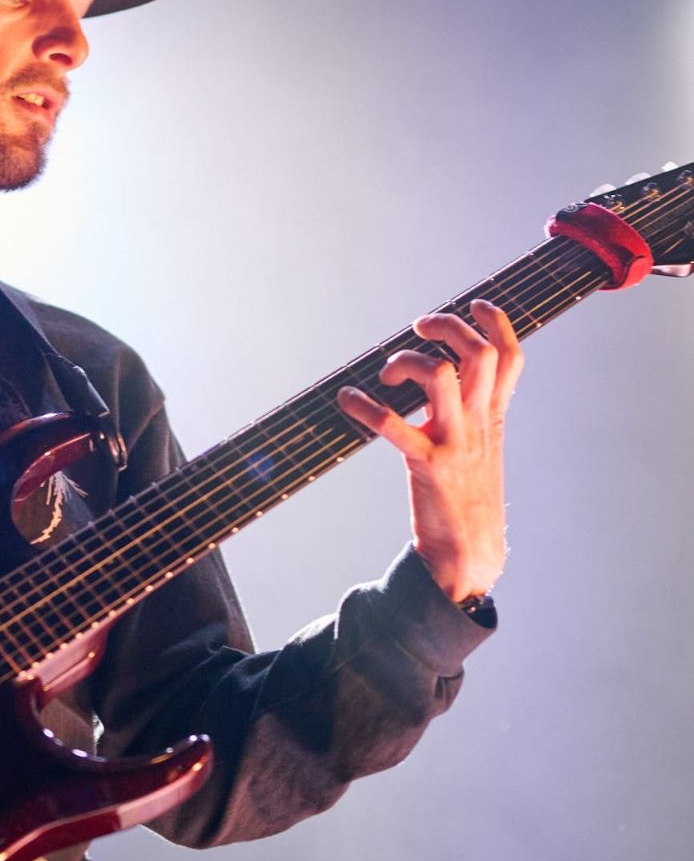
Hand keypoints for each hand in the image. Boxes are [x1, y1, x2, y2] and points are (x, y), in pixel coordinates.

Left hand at [336, 300, 523, 603]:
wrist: (469, 553)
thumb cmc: (467, 496)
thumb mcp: (480, 447)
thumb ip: (470, 410)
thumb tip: (441, 372)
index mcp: (493, 416)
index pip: (511, 356)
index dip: (496, 322)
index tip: (473, 306)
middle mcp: (478, 422)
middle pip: (478, 353)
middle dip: (446, 326)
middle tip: (420, 328)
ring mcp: (456, 442)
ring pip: (440, 375)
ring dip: (408, 360)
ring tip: (388, 371)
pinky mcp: (428, 465)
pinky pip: (394, 426)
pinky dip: (366, 407)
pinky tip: (349, 400)